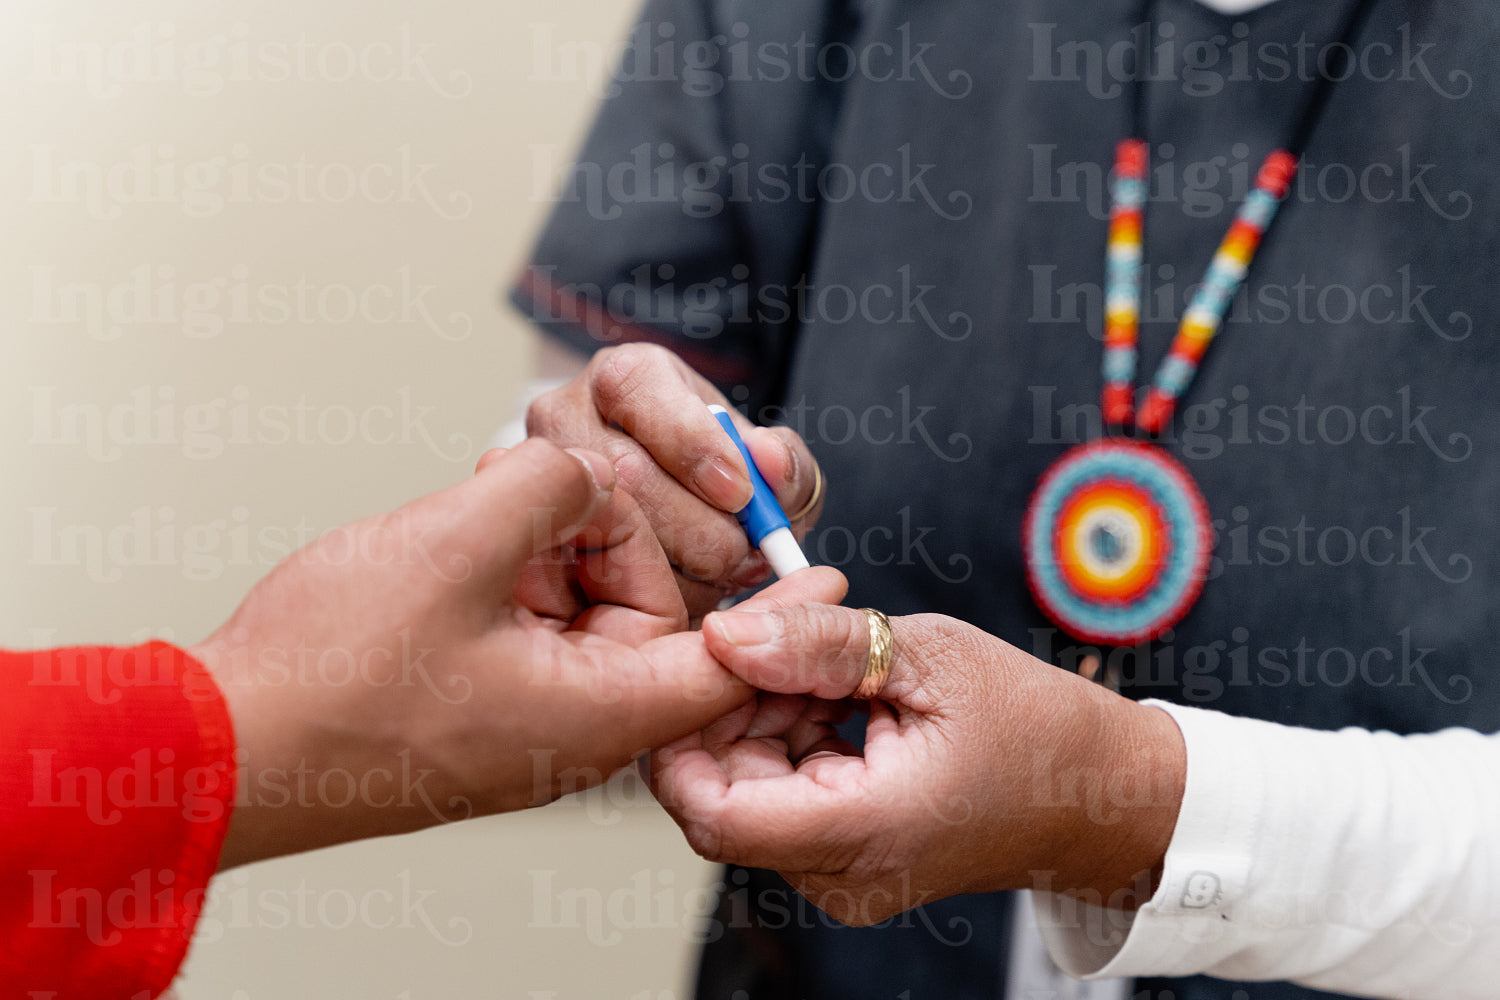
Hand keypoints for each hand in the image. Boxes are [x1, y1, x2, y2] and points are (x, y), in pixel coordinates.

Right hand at [191, 437, 847, 868]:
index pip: (727, 661)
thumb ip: (551, 489)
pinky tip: (469, 540)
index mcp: (596, 709)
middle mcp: (573, 723)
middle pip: (652, 609)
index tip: (831, 568)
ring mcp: (523, 715)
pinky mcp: (478, 700)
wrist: (222, 744)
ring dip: (554, 544)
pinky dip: (518, 571)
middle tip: (560, 484)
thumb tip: (578, 472)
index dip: (782, 610)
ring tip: (492, 507)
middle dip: (618, 532)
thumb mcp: (458, 544)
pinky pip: (532, 623)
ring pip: (584, 607)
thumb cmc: (333, 672)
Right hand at [526, 343, 824, 618]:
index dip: (693, 444)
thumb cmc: (724, 480)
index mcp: (630, 378)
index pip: (636, 388)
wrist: (683, 519)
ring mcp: (547, 480)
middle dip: (698, 529)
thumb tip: (769, 462)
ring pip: (606, 532)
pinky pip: (591, 581)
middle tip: (741, 554)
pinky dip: (651, 600)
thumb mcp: (765, 465)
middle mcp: (569, 415)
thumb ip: (785, 463)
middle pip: (625, 473)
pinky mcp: (541, 539)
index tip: (740, 493)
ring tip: (717, 574)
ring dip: (680, 570)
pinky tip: (682, 592)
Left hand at [648, 605, 1185, 925]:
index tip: (701, 664)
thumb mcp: (927, 655)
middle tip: (775, 639)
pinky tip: (831, 702)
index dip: (684, 736)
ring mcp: (842, 878)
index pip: (713, 814)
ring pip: (744, 795)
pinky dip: (786, 742)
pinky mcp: (844, 863)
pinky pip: (778, 802)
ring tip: (822, 669)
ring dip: (759, 721)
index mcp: (867, 831)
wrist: (1097, 795)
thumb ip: (817, 644)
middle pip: (722, 796)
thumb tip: (724, 632)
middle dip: (728, 710)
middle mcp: (843, 876)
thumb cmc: (1034, 725)